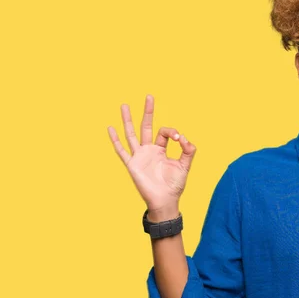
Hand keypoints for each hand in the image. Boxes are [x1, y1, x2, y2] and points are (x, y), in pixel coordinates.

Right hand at [107, 95, 195, 213]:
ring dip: (128, 120)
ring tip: (124, 105)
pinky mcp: (132, 165)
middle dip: (148, 112)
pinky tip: (110, 128)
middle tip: (149, 96)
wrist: (165, 201)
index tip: (180, 139)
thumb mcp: (185, 166)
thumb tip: (184, 138)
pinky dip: (115, 140)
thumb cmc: (174, 185)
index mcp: (161, 149)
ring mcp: (139, 156)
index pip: (164, 133)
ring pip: (131, 134)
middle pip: (146, 126)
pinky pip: (121, 151)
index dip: (172, 132)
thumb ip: (188, 151)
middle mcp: (149, 150)